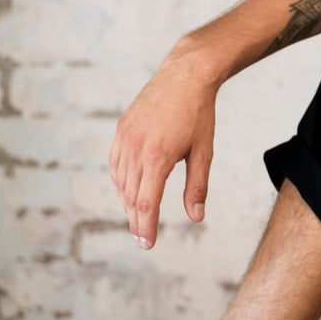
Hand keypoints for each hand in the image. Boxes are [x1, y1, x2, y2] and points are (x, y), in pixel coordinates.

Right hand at [107, 51, 218, 249]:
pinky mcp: (121, 129)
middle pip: (131, 196)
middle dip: (136, 221)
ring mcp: (125, 138)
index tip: (147, 244)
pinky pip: (116, 164)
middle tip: (142, 239)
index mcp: (158, 157)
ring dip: (128, 203)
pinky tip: (130, 191)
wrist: (185, 75)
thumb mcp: (204, 152)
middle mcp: (136, 148)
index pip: (146, 203)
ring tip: (138, 218)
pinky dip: (121, 182)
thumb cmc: (199, 114)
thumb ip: (197, 186)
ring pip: (121, 181)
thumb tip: (196, 217)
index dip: (145, 227)